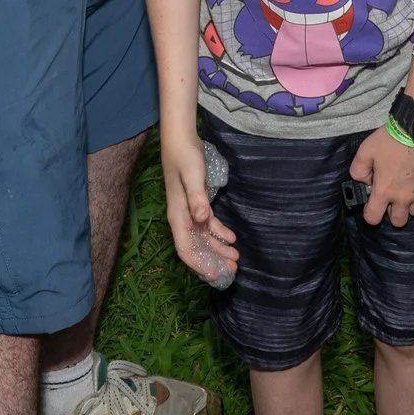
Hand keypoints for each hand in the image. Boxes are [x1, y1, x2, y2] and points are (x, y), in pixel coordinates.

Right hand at [160, 129, 237, 284]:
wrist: (180, 139)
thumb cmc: (185, 157)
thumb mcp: (192, 176)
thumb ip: (197, 198)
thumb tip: (201, 219)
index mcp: (178, 216)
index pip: (186, 249)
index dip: (199, 264)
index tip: (215, 275)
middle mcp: (182, 218)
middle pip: (197, 247)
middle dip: (213, 260)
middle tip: (233, 269)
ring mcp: (189, 211)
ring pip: (204, 238)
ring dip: (218, 248)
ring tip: (236, 257)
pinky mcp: (197, 203)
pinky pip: (207, 225)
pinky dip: (219, 233)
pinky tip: (232, 238)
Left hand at [350, 125, 413, 227]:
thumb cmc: (390, 140)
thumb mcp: (365, 151)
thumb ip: (358, 170)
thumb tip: (363, 182)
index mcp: (384, 191)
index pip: (373, 218)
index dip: (370, 214)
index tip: (372, 205)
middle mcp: (403, 198)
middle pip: (398, 222)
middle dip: (393, 213)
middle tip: (392, 198)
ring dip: (410, 205)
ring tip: (407, 190)